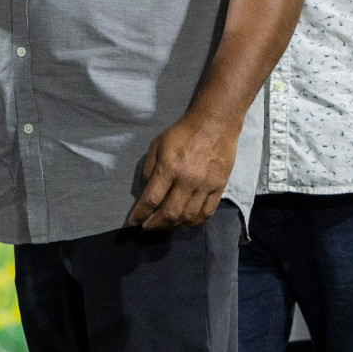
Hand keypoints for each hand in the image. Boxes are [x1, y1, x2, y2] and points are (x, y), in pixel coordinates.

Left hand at [126, 110, 239, 230]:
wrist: (214, 124)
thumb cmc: (182, 132)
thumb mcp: (157, 144)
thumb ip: (150, 168)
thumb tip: (145, 190)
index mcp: (169, 168)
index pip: (152, 199)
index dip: (140, 214)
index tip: (133, 222)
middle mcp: (187, 180)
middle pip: (169, 213)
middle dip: (155, 225)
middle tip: (147, 227)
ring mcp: (205, 186)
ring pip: (188, 217)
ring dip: (173, 226)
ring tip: (164, 225)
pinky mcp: (219, 188)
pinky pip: (206, 213)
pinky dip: (194, 223)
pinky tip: (185, 223)